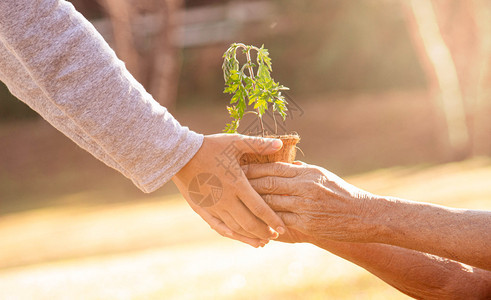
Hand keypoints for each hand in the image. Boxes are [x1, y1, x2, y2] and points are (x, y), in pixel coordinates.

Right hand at [172, 134, 286, 247]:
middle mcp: (226, 199)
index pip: (259, 208)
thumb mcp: (235, 142)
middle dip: (263, 232)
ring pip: (235, 228)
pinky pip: (219, 227)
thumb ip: (259, 145)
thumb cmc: (210, 147)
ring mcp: (213, 207)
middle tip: (275, 236)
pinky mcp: (203, 210)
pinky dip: (231, 235)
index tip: (282, 228)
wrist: (180, 155)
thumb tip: (279, 144)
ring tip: (262, 242)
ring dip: (249, 236)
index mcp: (237, 184)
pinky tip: (239, 238)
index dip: (272, 220)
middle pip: (249, 223)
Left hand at [242, 161, 379, 242]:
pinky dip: (265, 221)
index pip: (274, 168)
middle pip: (268, 184)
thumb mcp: (323, 175)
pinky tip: (253, 221)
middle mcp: (305, 187)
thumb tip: (288, 164)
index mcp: (307, 173)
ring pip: (271, 203)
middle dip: (247, 184)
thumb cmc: (342, 193)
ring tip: (235, 202)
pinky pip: (280, 222)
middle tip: (229, 184)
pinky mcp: (307, 224)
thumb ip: (303, 170)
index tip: (238, 168)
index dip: (254, 169)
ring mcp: (305, 206)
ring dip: (252, 204)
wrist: (364, 215)